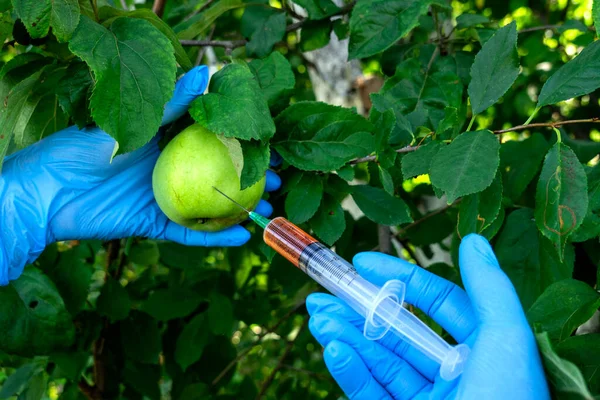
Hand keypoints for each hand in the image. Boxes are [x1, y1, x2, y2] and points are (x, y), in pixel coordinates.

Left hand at [0, 66, 280, 284]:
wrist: (47, 192)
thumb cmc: (85, 150)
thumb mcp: (133, 123)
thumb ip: (171, 104)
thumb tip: (206, 74)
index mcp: (164, 142)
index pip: (212, 140)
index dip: (241, 141)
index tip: (270, 141)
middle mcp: (169, 169)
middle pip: (218, 173)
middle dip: (250, 175)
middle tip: (279, 176)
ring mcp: (163, 197)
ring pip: (210, 204)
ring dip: (240, 207)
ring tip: (270, 205)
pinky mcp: (154, 224)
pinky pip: (190, 232)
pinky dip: (215, 237)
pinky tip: (243, 237)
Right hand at [306, 234, 549, 398]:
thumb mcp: (506, 339)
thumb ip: (488, 288)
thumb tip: (473, 240)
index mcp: (483, 350)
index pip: (438, 303)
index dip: (401, 278)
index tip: (362, 262)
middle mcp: (455, 374)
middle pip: (400, 331)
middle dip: (360, 309)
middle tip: (324, 292)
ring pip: (380, 362)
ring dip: (347, 336)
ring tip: (317, 316)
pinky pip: (371, 394)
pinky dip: (350, 372)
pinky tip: (333, 350)